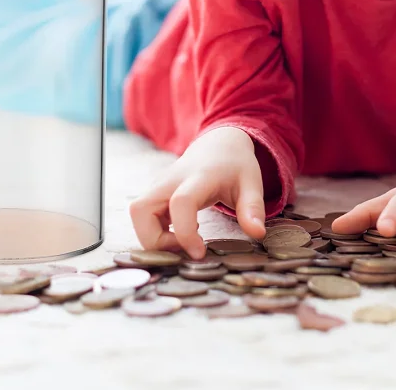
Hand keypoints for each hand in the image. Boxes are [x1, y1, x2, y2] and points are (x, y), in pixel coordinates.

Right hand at [128, 126, 266, 259]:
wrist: (219, 143)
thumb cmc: (235, 165)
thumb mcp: (252, 183)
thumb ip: (253, 208)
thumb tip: (258, 233)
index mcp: (198, 177)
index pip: (180, 202)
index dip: (184, 232)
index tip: (200, 252)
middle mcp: (171, 179)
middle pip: (141, 209)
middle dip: (155, 240)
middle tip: (183, 249)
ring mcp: (159, 184)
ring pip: (137, 213)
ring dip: (151, 236)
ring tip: (180, 242)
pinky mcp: (155, 192)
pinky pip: (142, 215)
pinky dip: (153, 230)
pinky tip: (178, 233)